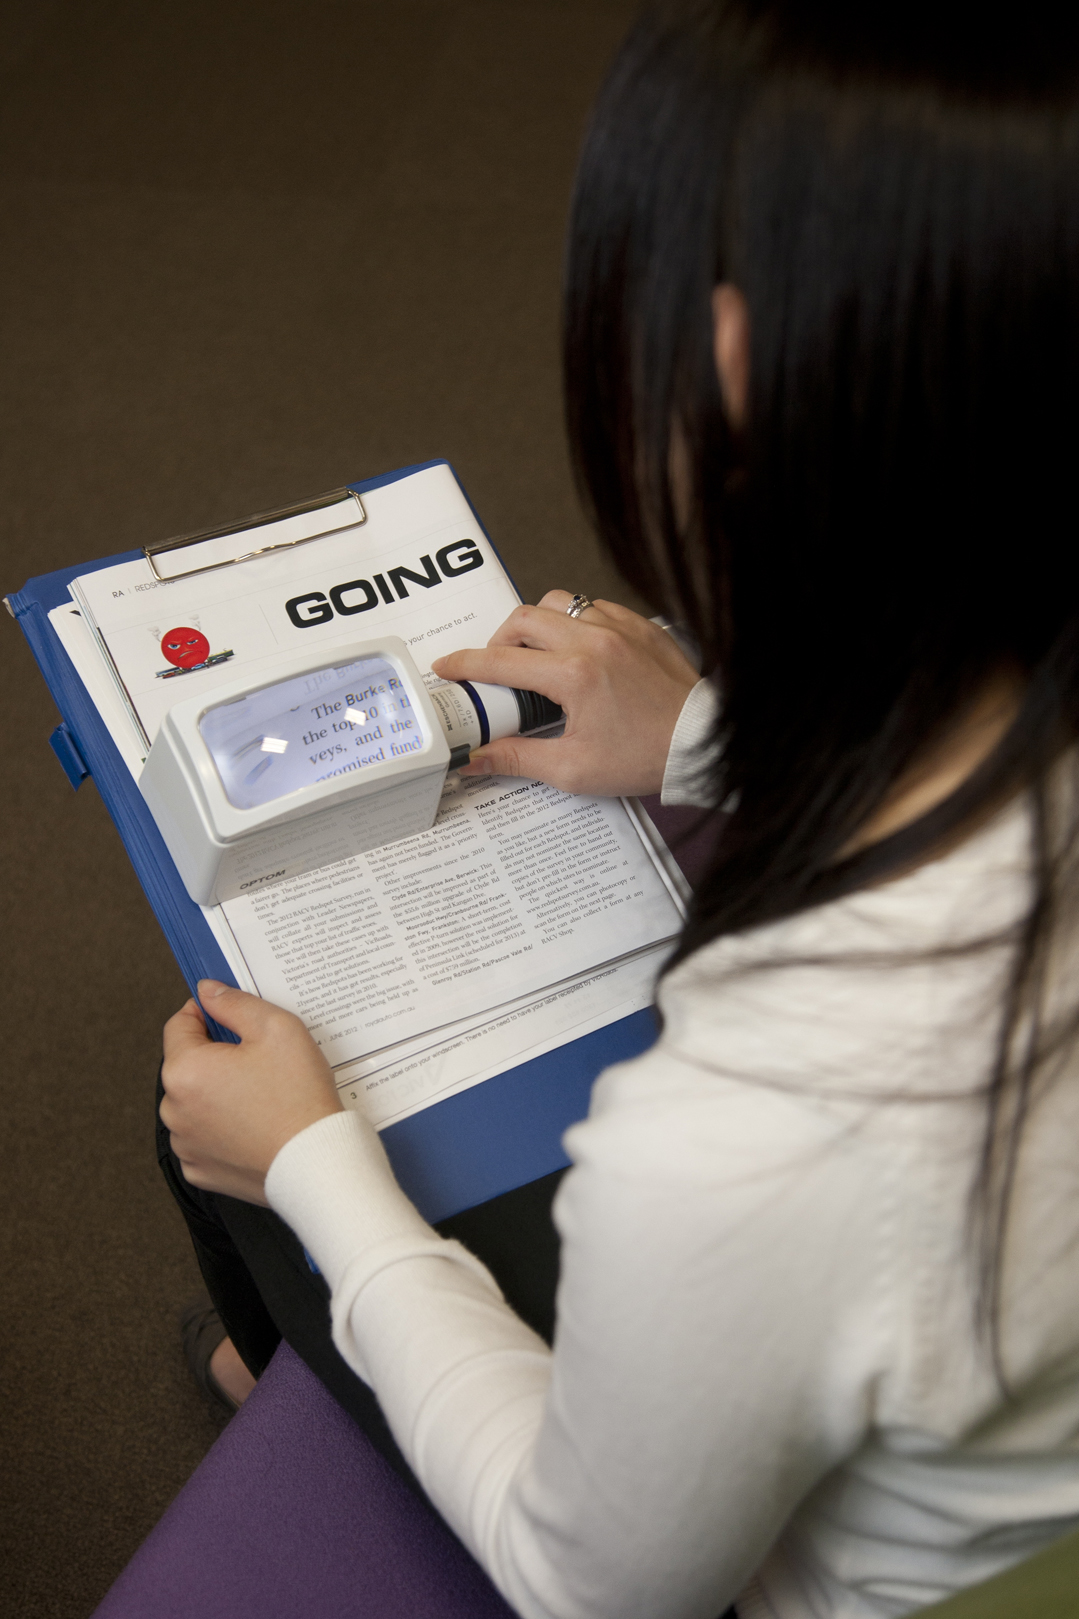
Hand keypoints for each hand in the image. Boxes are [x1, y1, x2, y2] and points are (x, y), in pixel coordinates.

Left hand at [160, 981, 343, 1203]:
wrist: (316, 1163)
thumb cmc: (299, 1099)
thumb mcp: (276, 1028)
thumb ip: (234, 1003)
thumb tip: (207, 991)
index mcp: (185, 1070)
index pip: (178, 1024)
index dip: (206, 1013)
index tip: (231, 1018)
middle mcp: (174, 1109)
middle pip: (187, 1065)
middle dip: (216, 1057)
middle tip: (259, 1061)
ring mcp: (185, 1144)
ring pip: (194, 1101)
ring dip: (217, 1093)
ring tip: (260, 1096)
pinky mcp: (200, 1169)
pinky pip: (203, 1135)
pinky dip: (221, 1127)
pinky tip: (253, 1123)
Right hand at [431, 592, 699, 796]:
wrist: (701, 744)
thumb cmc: (646, 757)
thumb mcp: (573, 769)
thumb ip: (517, 759)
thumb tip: (476, 758)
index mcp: (574, 675)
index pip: (500, 661)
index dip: (465, 664)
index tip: (446, 667)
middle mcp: (594, 640)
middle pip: (523, 618)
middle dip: (499, 640)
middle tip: (496, 669)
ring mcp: (619, 626)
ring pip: (558, 602)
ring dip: (538, 625)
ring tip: (537, 657)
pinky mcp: (640, 625)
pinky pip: (594, 607)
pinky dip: (576, 622)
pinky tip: (578, 651)